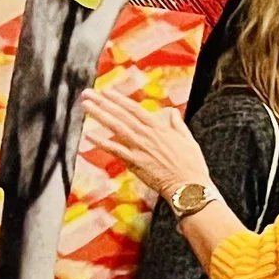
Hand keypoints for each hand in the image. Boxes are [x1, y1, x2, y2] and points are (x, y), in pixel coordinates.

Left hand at [83, 83, 208, 205]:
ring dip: (100, 115)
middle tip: (88, 94)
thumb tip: (172, 112)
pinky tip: (89, 136)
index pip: (135, 110)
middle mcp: (147, 135)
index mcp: (160, 129)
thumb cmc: (192, 166)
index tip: (106, 91)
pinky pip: (116, 150)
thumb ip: (178, 125)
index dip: (120, 99)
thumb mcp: (189, 141)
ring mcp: (140, 148)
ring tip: (86, 106)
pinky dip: (103, 143)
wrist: (190, 187)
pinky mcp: (136, 162)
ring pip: (116, 128)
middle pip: (122, 115)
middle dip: (103, 103)